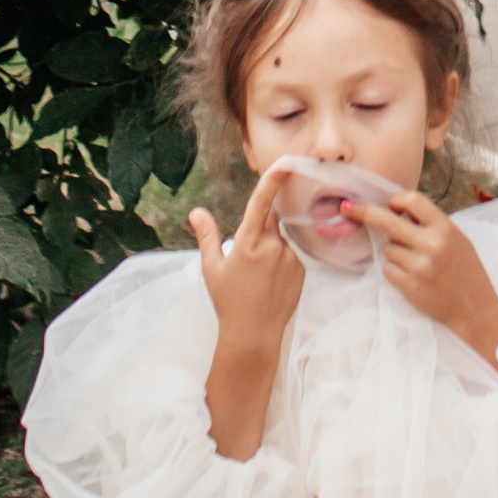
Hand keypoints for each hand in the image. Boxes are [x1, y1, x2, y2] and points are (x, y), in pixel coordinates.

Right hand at [190, 167, 301, 460]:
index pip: (261, 203)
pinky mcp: (302, 270)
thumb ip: (207, 236)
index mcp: (248, 242)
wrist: (253, 335)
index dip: (273, 180)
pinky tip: (270, 283)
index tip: (285, 162)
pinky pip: (291, 256)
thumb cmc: (228, 301)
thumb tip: (196, 212)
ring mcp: (290, 258)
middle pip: (271, 221)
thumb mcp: (212, 269)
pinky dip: (281, 262)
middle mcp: (272, 246)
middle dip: (261, 228)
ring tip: (257, 278)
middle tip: (248, 256)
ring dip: (271, 248)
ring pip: (281, 240)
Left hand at [355, 185, 497, 375]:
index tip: (388, 202)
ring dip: (394, 252)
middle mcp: (431, 244)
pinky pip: (388, 269)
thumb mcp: (456, 238)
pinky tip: (412, 276)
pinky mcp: (409, 286)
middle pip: (388, 222)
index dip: (396, 199)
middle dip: (364, 212)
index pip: (412, 200)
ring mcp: (419, 266)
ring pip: (388, 249)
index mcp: (445, 227)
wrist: (474, 308)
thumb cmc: (465, 270)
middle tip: (346, 206)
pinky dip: (395, 270)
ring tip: (416, 262)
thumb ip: (431, 224)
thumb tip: (399, 210)